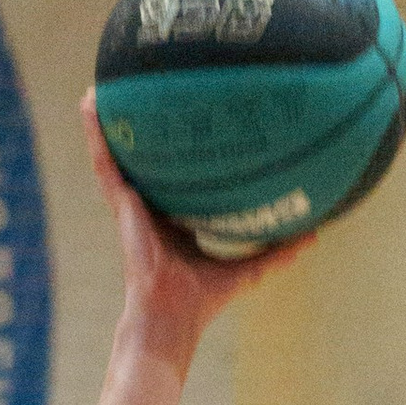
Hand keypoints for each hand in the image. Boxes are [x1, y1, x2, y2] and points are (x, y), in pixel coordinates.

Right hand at [83, 95, 298, 360]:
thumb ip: (276, 250)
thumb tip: (315, 233)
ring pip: (117, 155)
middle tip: (147, 89)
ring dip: (108, 121)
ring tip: (101, 86)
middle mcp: (151, 209)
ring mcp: (132, 205)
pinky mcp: (121, 205)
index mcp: (175, 221)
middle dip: (142, 129)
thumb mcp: (247, 270)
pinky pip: (105, 164)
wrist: (171, 318)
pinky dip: (96, 135)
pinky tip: (90, 105)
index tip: (193, 123)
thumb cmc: (202, 302)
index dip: (184, 155)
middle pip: (147, 161)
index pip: (179, 180)